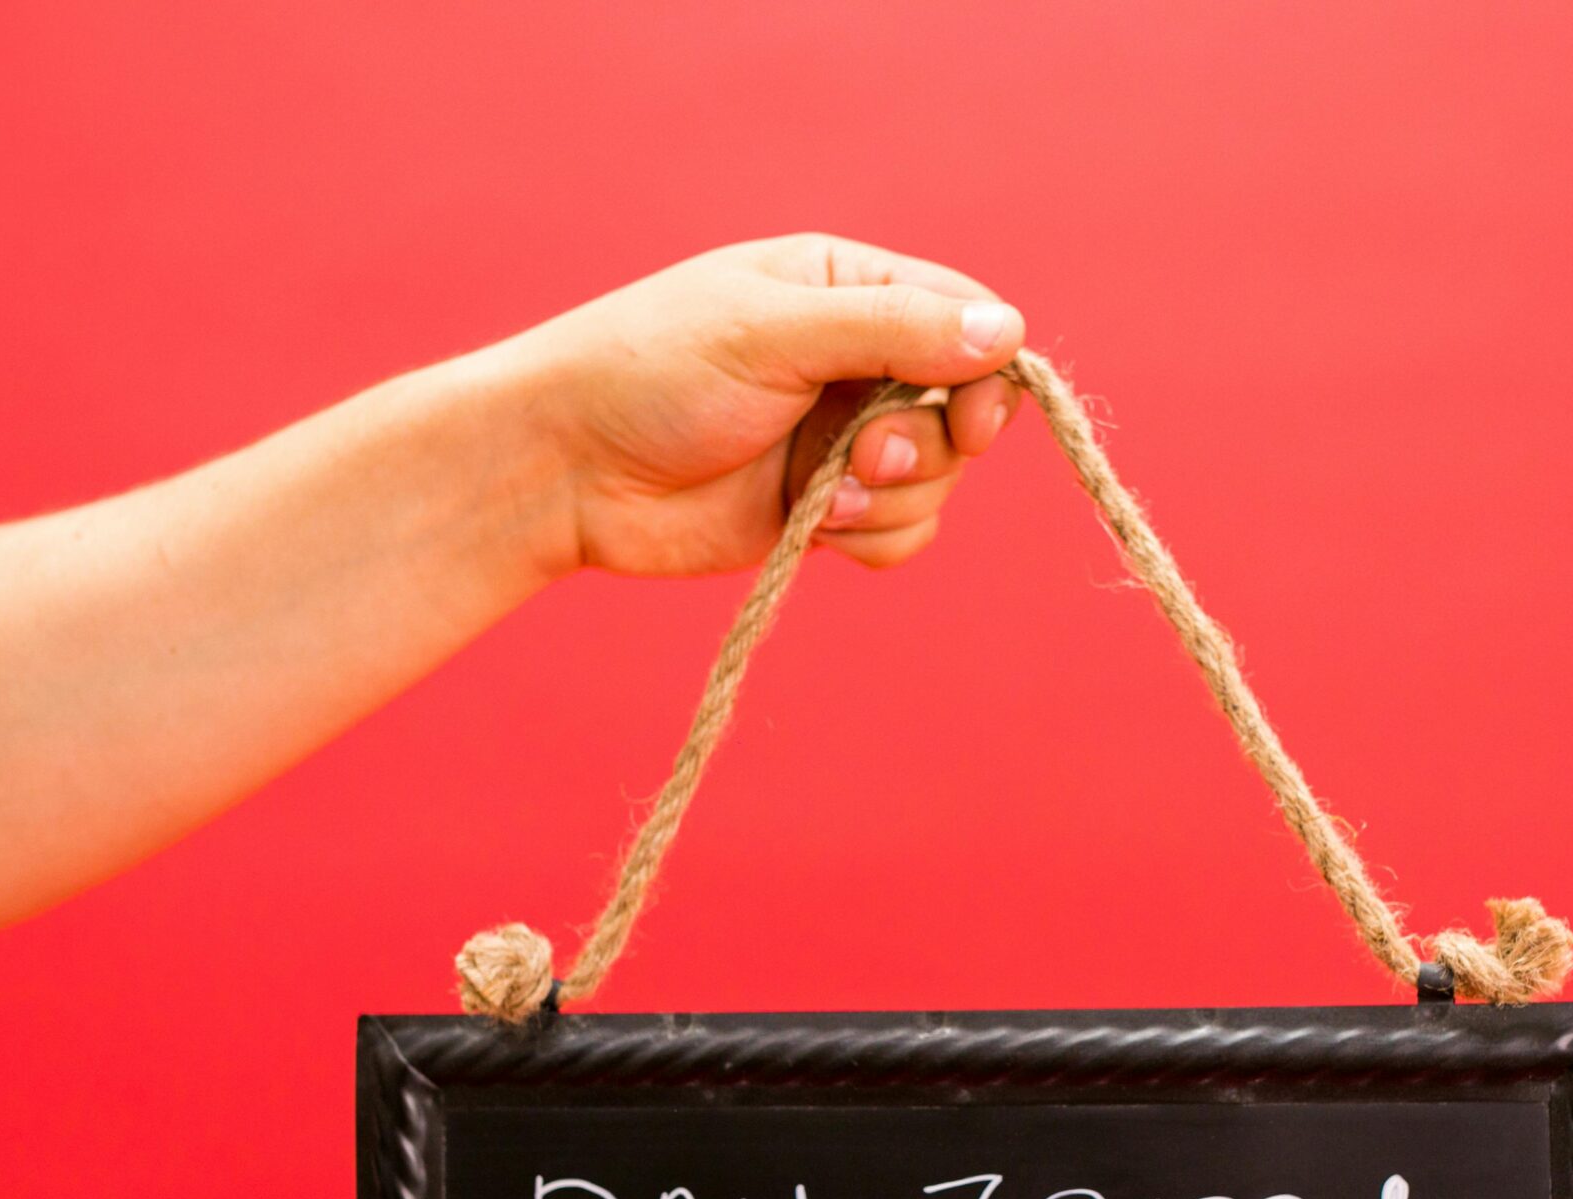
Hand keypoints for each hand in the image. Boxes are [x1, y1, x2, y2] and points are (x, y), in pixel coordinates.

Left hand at [493, 233, 1027, 576]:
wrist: (564, 472)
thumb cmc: (649, 374)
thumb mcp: (774, 334)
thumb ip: (894, 329)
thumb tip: (1008, 333)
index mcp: (847, 287)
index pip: (968, 318)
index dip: (987, 371)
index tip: (970, 416)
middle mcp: (856, 359)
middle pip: (965, 408)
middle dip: (927, 444)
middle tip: (861, 455)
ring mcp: (842, 438)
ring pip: (937, 480)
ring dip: (894, 498)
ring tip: (820, 496)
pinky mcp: (825, 511)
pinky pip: (902, 534)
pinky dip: (875, 538)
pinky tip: (816, 528)